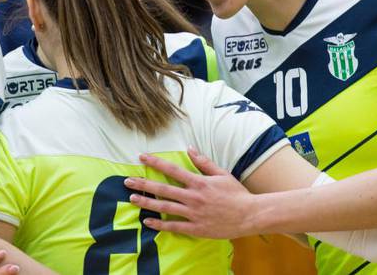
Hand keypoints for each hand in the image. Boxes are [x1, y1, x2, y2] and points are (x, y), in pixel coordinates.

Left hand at [125, 147, 258, 238]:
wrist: (249, 215)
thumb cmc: (236, 194)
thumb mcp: (221, 174)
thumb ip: (204, 162)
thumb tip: (190, 148)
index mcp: (199, 182)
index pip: (172, 170)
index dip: (155, 162)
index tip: (142, 157)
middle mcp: (193, 197)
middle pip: (163, 189)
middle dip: (143, 183)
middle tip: (127, 181)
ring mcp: (193, 214)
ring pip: (164, 207)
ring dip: (146, 203)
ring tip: (132, 198)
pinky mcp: (195, 228)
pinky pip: (173, 226)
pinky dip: (159, 224)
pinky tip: (147, 222)